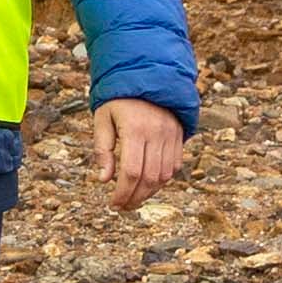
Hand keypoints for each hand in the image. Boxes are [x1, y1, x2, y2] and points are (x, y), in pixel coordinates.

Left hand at [91, 97, 187, 211]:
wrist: (147, 75)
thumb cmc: (119, 99)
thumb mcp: (102, 119)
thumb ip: (103, 149)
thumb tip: (104, 180)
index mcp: (134, 128)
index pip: (131, 171)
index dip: (123, 193)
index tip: (114, 204)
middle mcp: (156, 133)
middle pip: (149, 178)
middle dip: (135, 198)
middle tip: (123, 207)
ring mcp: (171, 135)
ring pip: (164, 175)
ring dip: (149, 192)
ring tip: (134, 199)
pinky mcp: (179, 136)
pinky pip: (174, 166)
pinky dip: (162, 180)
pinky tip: (148, 184)